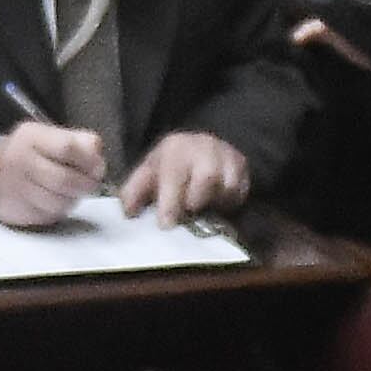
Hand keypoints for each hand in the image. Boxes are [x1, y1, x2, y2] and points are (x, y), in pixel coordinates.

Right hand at [0, 122, 106, 228]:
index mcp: (31, 137)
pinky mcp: (16, 211)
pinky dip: (58, 211)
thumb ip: (78, 141)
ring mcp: (16, 188)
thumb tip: (97, 154)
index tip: (97, 167)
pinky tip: (55, 201)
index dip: (89, 160)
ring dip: (73, 200)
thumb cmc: (31, 154)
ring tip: (72, 192)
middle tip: (90, 185)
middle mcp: (20, 160)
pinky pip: (48, 215)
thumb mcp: (51, 136)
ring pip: (59, 202)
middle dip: (85, 185)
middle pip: (64, 179)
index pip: (67, 147)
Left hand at [115, 132, 249, 224]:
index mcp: (175, 149)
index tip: (166, 225)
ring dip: (215, 203)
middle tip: (188, 213)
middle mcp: (203, 148)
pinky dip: (230, 202)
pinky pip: (240, 192)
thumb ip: (134, 191)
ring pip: (227, 187)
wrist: (202, 145)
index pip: (174, 175)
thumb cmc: (171, 165)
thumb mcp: (149, 172)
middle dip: (196, 201)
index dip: (170, 203)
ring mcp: (226, 156)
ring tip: (204, 206)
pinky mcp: (242, 167)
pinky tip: (218, 202)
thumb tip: (128, 213)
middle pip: (207, 178)